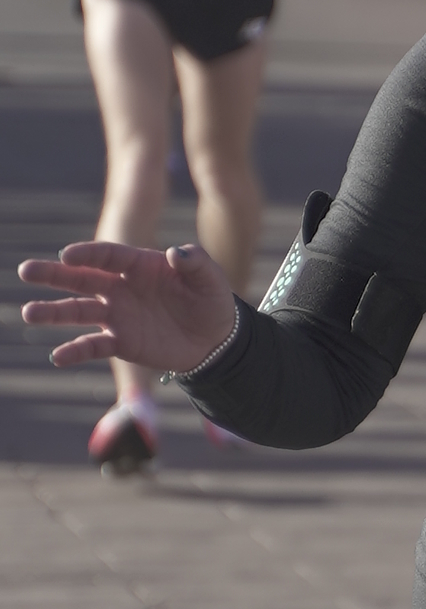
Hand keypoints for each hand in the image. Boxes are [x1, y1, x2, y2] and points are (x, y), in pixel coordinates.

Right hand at [19, 239, 236, 372]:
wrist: (216, 340)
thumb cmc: (211, 301)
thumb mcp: (211, 279)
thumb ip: (196, 262)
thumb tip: (177, 252)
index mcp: (140, 265)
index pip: (109, 256)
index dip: (88, 254)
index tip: (66, 255)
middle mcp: (121, 288)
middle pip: (82, 278)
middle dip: (54, 275)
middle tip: (25, 270)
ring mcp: (117, 315)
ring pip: (79, 311)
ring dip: (54, 312)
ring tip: (29, 312)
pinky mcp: (121, 342)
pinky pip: (93, 346)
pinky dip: (76, 351)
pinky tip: (58, 356)